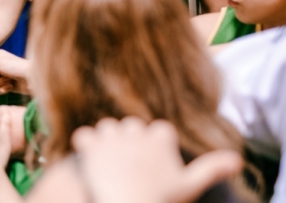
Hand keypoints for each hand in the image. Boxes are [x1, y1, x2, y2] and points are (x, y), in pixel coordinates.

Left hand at [72, 117, 242, 202]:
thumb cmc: (161, 202)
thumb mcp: (189, 187)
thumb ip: (211, 169)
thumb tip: (238, 160)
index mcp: (160, 139)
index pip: (160, 130)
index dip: (159, 145)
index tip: (157, 161)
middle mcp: (135, 133)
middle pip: (133, 125)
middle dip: (132, 141)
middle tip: (132, 165)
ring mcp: (111, 138)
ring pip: (108, 127)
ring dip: (109, 140)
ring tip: (111, 162)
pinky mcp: (90, 146)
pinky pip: (84, 135)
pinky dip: (86, 144)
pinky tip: (90, 158)